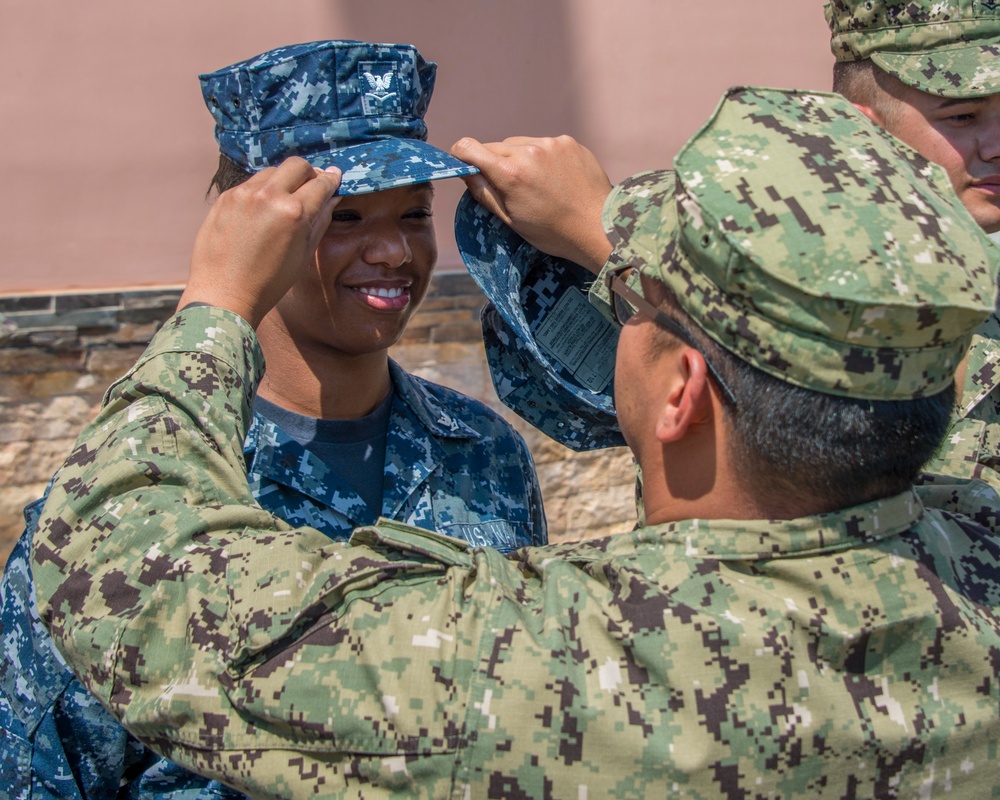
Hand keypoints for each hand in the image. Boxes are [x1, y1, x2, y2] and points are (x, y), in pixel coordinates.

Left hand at [178, 158, 341, 327]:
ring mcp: (244, 194)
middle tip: (310, 186)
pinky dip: (262, 191)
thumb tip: (332, 198)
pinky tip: (261, 212)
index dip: (331, 179)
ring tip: (283, 202)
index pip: (321, 183)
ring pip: (272, 171)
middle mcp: (269, 196)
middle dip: (309, 173)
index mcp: (294, 213)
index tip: (335, 176)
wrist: (224, 294)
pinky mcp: (226, 197)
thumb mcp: (304, 255)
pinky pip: (251, 184)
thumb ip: (320, 221)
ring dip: (283, 181)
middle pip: (297, 165)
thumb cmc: (269, 282)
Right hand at [450, 135, 613, 273]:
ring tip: (536, 185)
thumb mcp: (511, 220)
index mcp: (510, 174)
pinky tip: (555, 179)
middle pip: (495, 147)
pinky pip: (544, 144)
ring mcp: (551, 144)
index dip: (460, 155)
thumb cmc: (554, 232)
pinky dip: (542, 157)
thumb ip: (484, 192)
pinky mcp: (569, 142)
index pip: (469, 148)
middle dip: (495, 163)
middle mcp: (528, 151)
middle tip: (509, 187)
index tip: (462, 164)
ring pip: (520, 144)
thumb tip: (465, 172)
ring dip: (520, 158)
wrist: (599, 228)